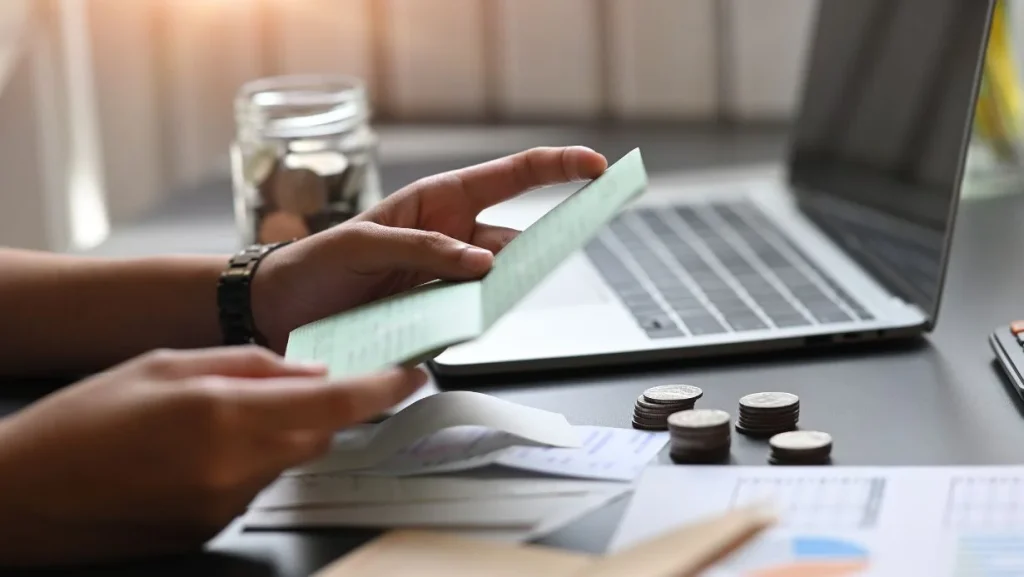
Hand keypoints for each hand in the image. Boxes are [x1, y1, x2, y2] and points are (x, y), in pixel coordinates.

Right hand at [0, 346, 424, 564]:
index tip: (412, 375)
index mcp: (226, 415)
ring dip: (274, 435)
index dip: (384, 388)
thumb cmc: (81, 423)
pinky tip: (193, 454)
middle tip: (282, 386)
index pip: (336, 403)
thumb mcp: (165, 364)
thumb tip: (308, 370)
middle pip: (319, 435)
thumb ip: (248, 364)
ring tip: (208, 421)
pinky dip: (246, 463)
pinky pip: (255, 486)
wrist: (24, 499)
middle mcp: (236, 467)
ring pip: (287, 460)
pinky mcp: (214, 529)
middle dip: (318, 408)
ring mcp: (227, 506)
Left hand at [252, 146, 607, 351]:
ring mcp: (448, 282)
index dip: (557, 168)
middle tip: (567, 246)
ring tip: (479, 296)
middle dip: (547, 241)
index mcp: (439, 203)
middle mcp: (452, 240)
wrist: (281, 314)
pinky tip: (448, 324)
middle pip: (519, 236)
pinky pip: (472, 320)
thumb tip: (482, 262)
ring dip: (502, 291)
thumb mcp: (362, 244)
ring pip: (499, 284)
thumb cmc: (315, 264)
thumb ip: (422, 248)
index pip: (512, 177)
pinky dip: (472, 324)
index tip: (595, 167)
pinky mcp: (440, 319)